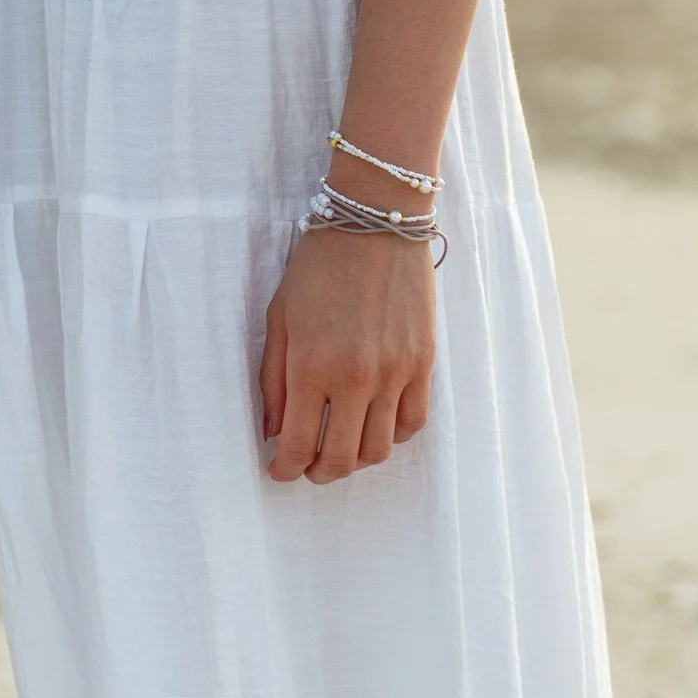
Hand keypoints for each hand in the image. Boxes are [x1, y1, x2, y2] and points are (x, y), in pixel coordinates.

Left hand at [259, 224, 434, 481]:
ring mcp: (396, 373)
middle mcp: (357, 378)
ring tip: (340, 446)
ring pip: (381, 450)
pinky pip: (414, 423)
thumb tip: (273, 432)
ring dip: (357, 459)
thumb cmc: (317, 267)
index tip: (278, 470)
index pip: (299, 446)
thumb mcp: (280, 318)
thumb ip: (273, 380)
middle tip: (308, 467)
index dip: (286, 469)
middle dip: (320, 473)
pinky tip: (376, 424)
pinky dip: (394, 435)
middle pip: (343, 460)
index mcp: (313, 367)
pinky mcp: (424, 364)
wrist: (374, 224)